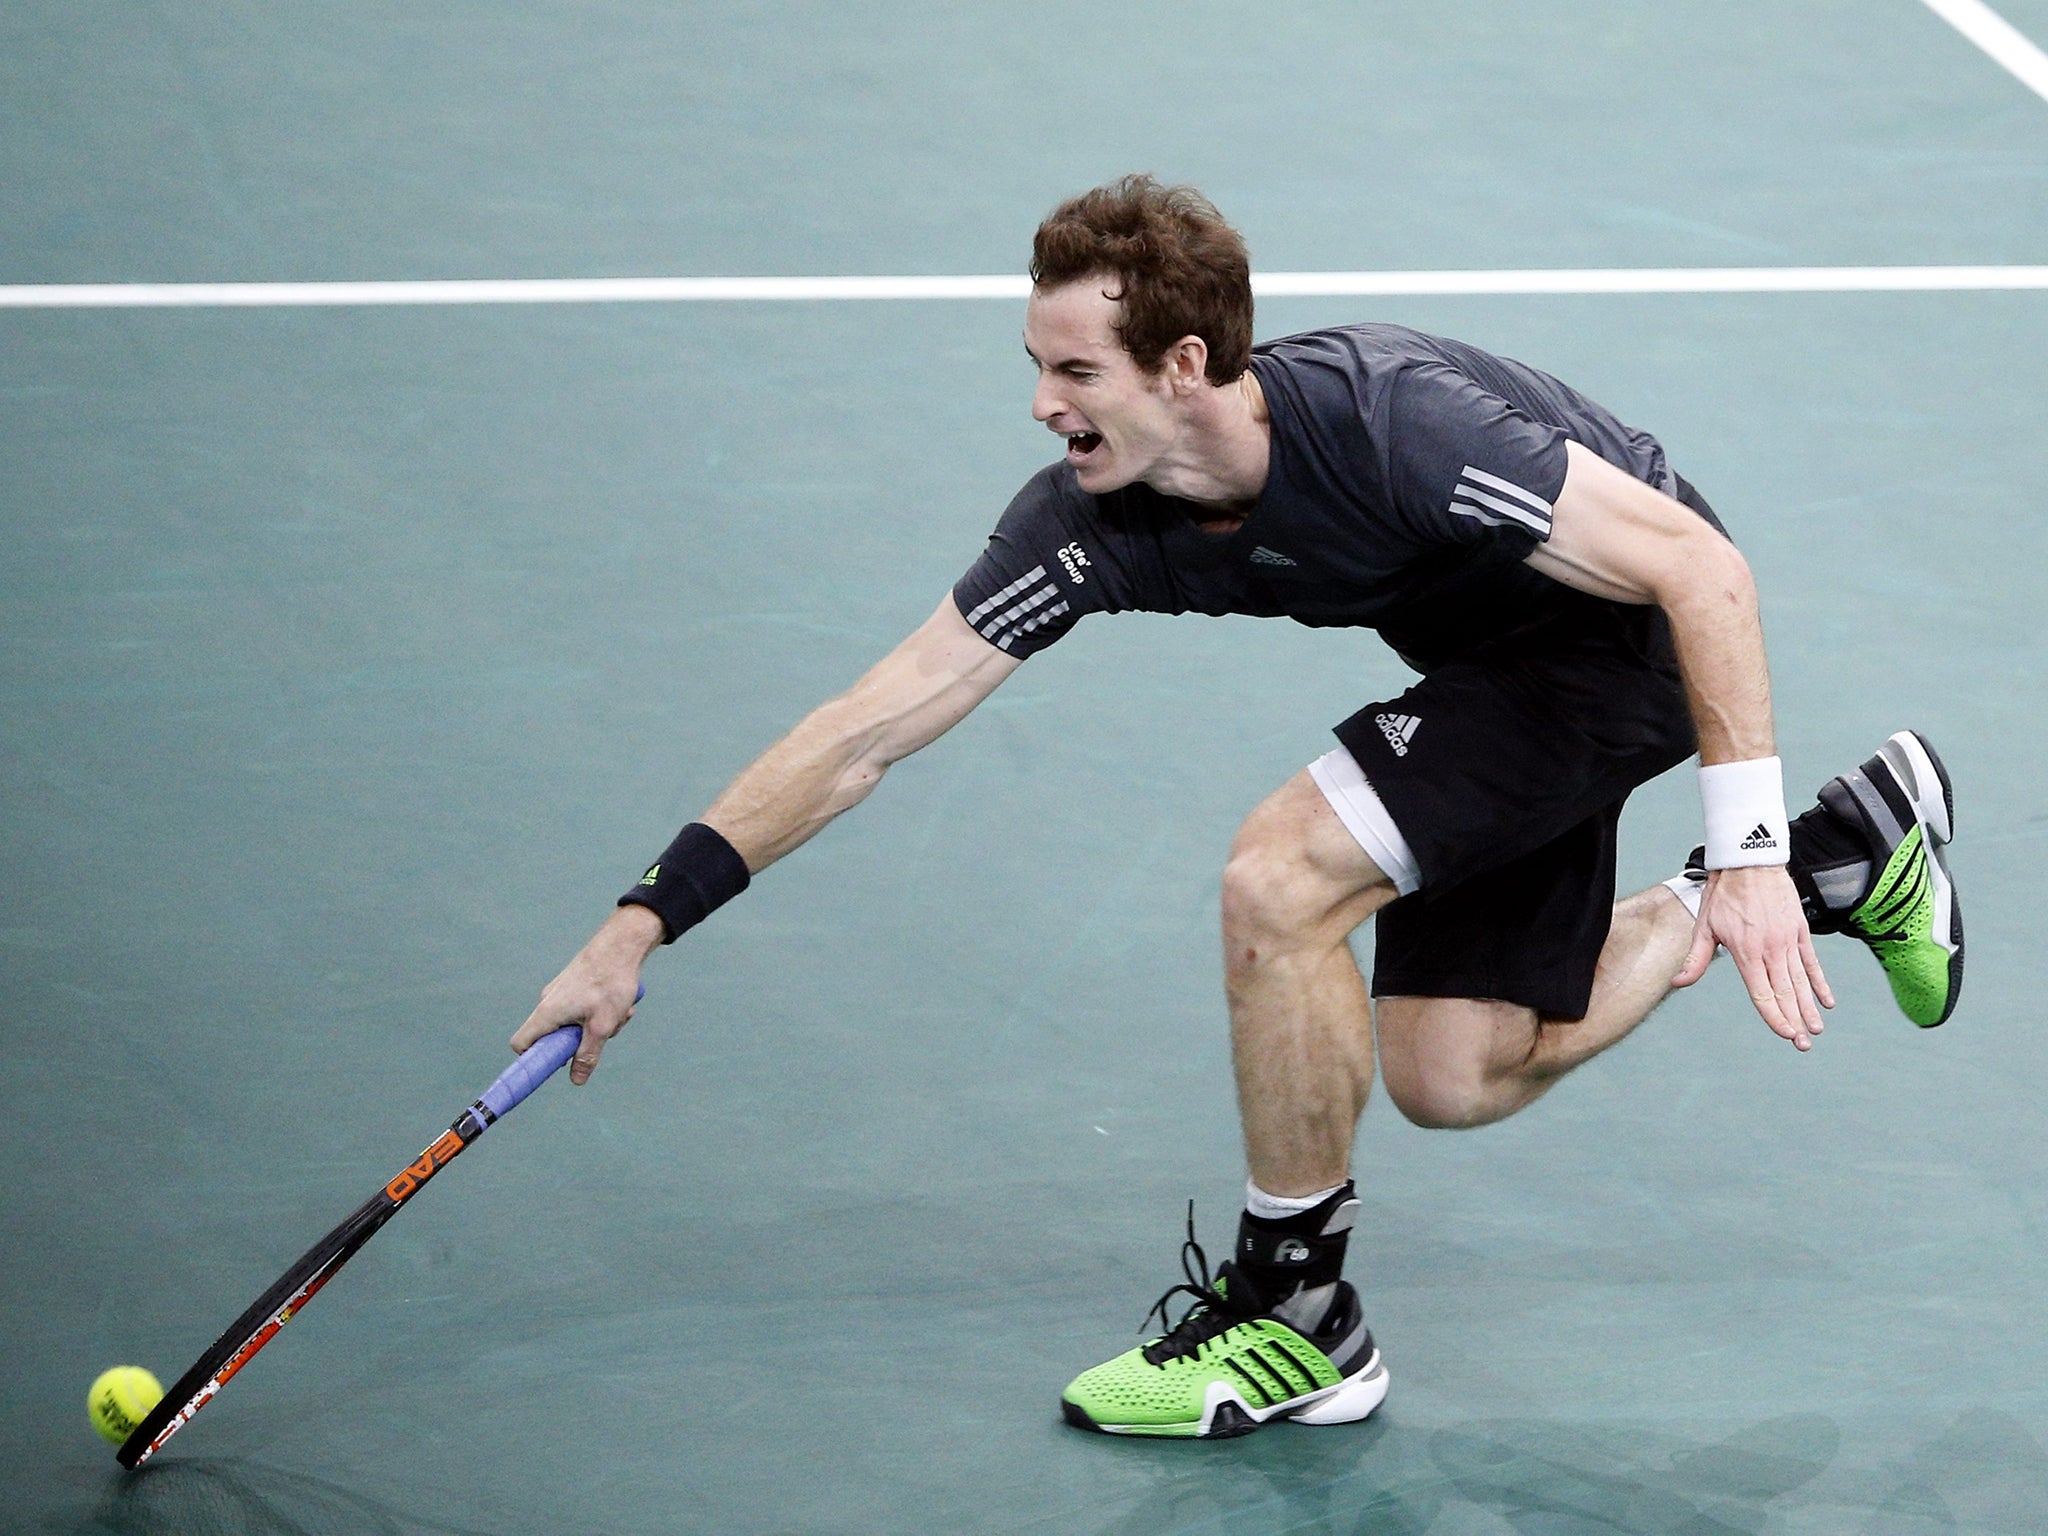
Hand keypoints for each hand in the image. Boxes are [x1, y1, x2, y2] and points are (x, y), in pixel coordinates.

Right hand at [511, 905, 664, 1083]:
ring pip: (575, 1023)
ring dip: (598, 1026)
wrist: (623, 944)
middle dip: (581, 1042)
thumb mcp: (602, 1026)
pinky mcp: (574, 986)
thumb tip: (576, 1080)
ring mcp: (561, 993)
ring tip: (620, 1014)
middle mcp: (548, 1002)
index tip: (554, 1067)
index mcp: (547, 1012)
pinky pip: (583, 1009)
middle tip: (604, 1034)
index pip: (521, 1044)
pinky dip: (602, 1012)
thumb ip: (587, 1055)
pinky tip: (622, 1004)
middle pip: (554, 1037)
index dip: (532, 1060)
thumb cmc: (610, 982)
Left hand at [1672, 864, 1833, 1049]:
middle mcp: (1771, 950)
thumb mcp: (1704, 927)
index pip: (1763, 994)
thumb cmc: (1723, 894)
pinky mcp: (1800, 931)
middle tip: (1803, 1044)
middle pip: (1785, 993)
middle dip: (1795, 1021)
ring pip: (1801, 982)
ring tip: (1815, 1030)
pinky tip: (1827, 1001)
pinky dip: (1820, 983)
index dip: (1775, 1017)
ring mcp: (1788, 941)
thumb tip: (1678, 982)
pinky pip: (1812, 962)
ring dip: (1809, 1007)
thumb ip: (1696, 959)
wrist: (1750, 863)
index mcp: (1747, 953)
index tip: (1785, 1034)